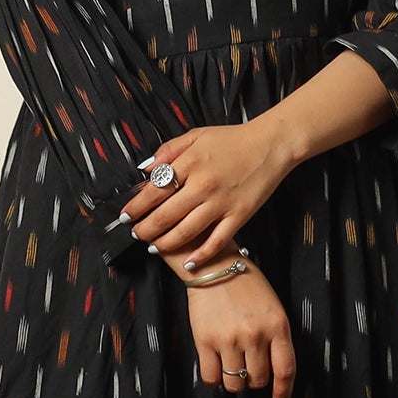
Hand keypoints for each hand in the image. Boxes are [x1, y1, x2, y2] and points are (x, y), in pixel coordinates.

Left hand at [113, 118, 294, 266]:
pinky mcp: (239, 216)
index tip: (125, 216)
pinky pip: (216, 242)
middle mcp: (202, 186)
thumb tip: (145, 170)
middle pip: (164, 216)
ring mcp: (221, 204)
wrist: (271, 145)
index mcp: (189, 164)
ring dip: (165, 244)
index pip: (153, 192)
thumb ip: (168, 151)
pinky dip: (201, 256)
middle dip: (145, 230)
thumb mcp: (196, 135)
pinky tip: (189, 263)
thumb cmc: (232, 139)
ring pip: (185, 233)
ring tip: (154, 247)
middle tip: (137, 235)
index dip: (135, 208)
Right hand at [186, 263, 296, 397]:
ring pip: (235, 383)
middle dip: (254, 379)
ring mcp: (229, 340)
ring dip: (234, 381)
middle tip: (248, 368)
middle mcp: (255, 336)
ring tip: (232, 365)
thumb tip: (273, 373)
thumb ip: (276, 337)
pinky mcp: (205, 341)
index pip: (285, 370)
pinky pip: (211, 377)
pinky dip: (214, 379)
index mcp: (278, 327)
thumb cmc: (246, 286)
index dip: (284, 392)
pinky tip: (216, 368)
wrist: (215, 266)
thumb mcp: (273, 308)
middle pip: (258, 379)